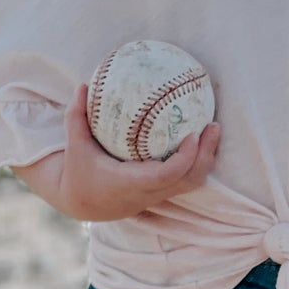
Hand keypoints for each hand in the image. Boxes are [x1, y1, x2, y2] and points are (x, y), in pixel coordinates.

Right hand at [17, 83, 221, 222]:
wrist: (84, 204)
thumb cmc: (80, 172)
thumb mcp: (75, 145)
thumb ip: (77, 116)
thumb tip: (84, 84)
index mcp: (129, 183)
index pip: (164, 175)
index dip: (184, 158)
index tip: (193, 134)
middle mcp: (148, 193)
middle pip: (188, 180)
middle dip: (205, 155)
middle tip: (213, 125)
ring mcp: (158, 196)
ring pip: (192, 183)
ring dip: (206, 159)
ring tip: (213, 130)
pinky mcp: (162, 193)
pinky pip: (187, 179)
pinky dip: (198, 162)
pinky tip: (201, 139)